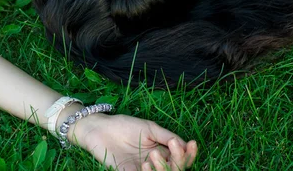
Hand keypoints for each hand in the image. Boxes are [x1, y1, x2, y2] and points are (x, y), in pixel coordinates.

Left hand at [71, 113, 197, 170]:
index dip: (189, 153)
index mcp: (162, 150)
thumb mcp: (149, 128)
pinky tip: (146, 163)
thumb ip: (167, 136)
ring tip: (153, 154)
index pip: (181, 157)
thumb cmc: (124, 125)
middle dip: (179, 160)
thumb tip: (186, 144)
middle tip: (172, 146)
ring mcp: (142, 170)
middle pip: (175, 169)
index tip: (192, 143)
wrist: (100, 129)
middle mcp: (155, 162)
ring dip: (164, 168)